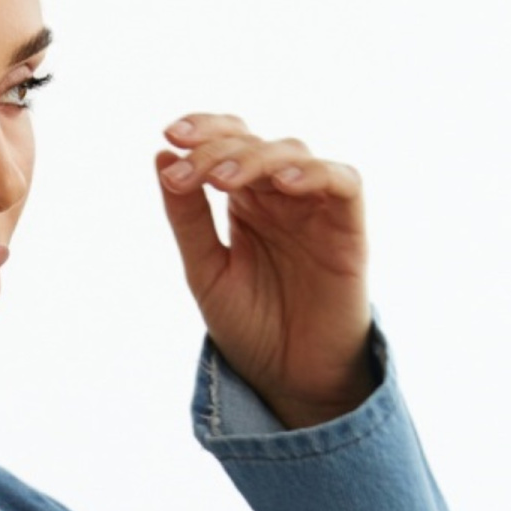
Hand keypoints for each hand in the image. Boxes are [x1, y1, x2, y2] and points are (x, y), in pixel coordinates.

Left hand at [155, 112, 375, 428]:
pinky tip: (284, 184)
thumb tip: (161, 157)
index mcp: (246, 201)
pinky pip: (343, 182)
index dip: (203, 130)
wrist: (291, 379)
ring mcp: (315, 207)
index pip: (229, 143)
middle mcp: (281, 196)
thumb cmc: (252, 328)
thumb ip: (188, 219)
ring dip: (255, 160)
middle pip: (254, 144)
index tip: (169, 136)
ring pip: (293, 153)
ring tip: (221, 181)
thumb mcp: (206, 272)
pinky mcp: (348, 227)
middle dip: (217, 149)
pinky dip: (316, 174)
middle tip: (187, 169)